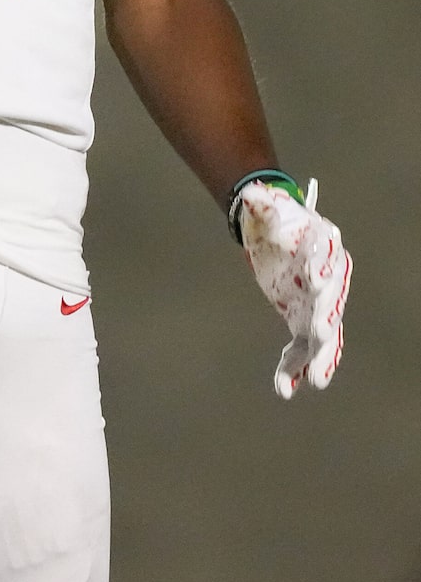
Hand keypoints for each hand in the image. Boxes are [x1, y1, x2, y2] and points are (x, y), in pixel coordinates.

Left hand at [238, 180, 350, 397]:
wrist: (276, 233)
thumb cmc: (276, 218)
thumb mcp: (266, 207)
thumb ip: (261, 202)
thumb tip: (250, 193)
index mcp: (322, 247)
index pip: (327, 258)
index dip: (323, 269)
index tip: (315, 281)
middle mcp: (327, 279)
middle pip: (331, 301)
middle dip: (326, 317)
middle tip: (320, 332)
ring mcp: (317, 303)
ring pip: (323, 334)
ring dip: (319, 357)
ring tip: (315, 381)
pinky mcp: (304, 320)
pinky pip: (302, 347)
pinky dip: (294, 367)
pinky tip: (285, 388)